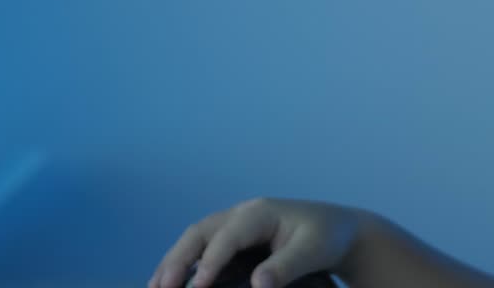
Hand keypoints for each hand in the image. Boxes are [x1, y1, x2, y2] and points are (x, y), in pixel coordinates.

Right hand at [149, 197, 368, 287]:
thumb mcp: (313, 250)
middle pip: (200, 232)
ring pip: (195, 239)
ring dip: (173, 261)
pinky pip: (202, 248)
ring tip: (154, 287)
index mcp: (259, 212)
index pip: (227, 236)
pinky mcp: (234, 240)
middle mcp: (241, 214)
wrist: (339, 231)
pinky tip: (169, 283)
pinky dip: (183, 264)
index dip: (210, 262)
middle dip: (177, 259)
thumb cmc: (328, 237)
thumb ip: (285, 267)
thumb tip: (258, 285)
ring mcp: (235, 225)